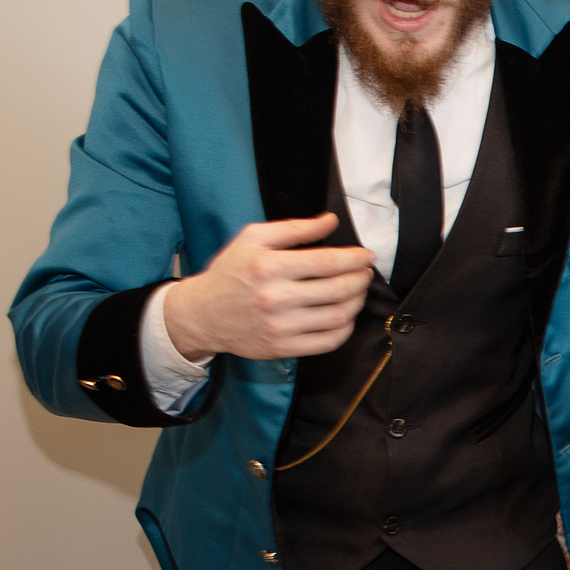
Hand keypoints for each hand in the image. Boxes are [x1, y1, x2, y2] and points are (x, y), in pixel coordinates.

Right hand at [163, 214, 375, 361]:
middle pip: (338, 289)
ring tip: (358, 291)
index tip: (366, 256)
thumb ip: (294, 229)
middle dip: (361, 278)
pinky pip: (329, 341)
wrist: (202, 314)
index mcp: (268, 266)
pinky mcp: (284, 348)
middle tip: (366, 272)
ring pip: (338, 315)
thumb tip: (331, 221)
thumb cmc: (230, 272)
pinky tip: (346, 315)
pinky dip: (346, 327)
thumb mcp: (253, 239)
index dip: (355, 259)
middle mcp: (275, 298)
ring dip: (357, 301)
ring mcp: (281, 326)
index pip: (327, 262)